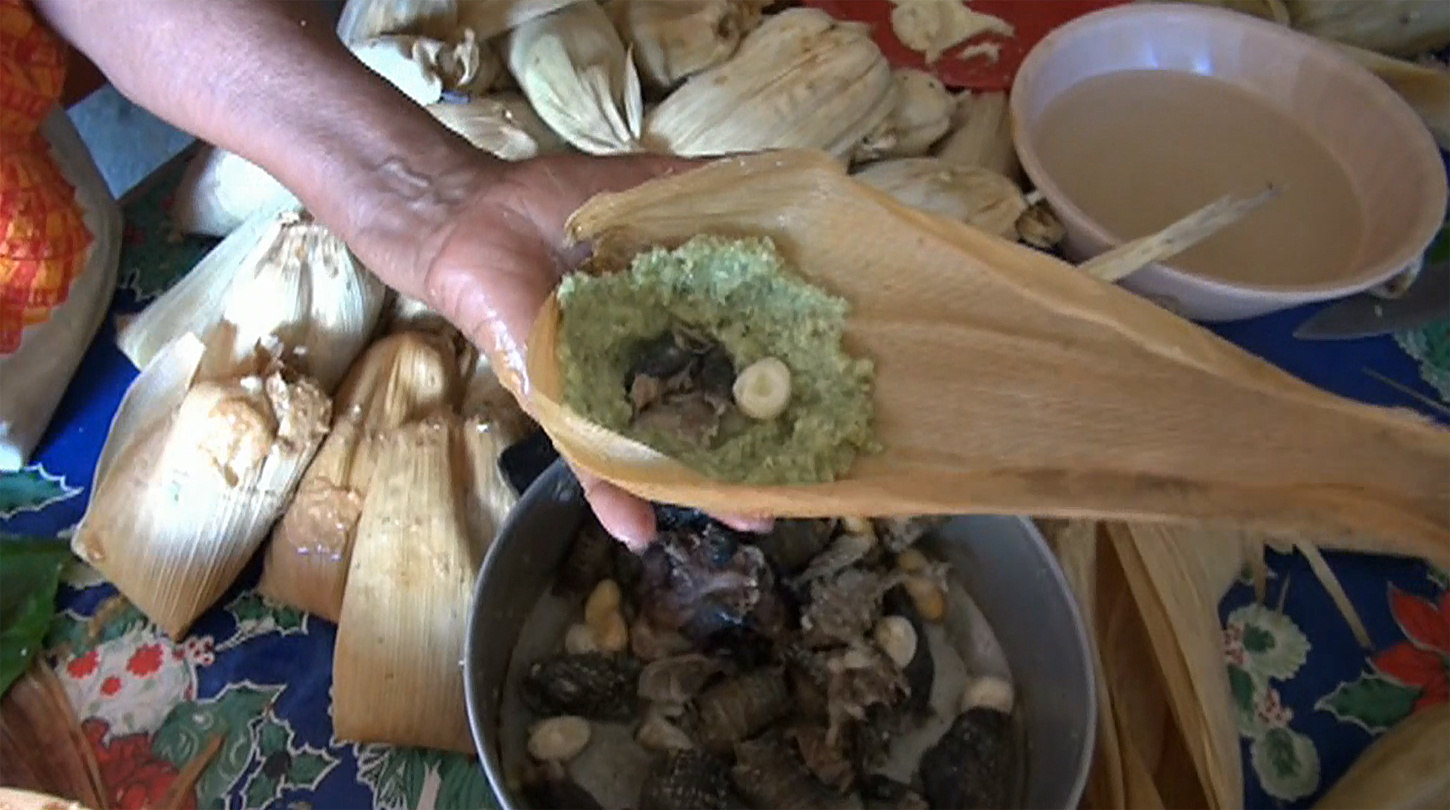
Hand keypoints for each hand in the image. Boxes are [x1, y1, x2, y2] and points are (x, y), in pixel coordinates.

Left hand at [418, 152, 771, 549]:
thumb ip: (704, 192)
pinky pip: (586, 453)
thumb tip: (780, 182)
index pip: (738, 359)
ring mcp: (603, 387)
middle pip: (710, 415)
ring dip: (705, 489)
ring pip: (661, 447)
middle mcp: (644, 361)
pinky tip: (639, 529)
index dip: (780, 385)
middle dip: (757, 455)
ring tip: (753, 520)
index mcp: (673, 318)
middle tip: (806, 486)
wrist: (472, 216)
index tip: (832, 408)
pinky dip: (611, 492)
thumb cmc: (554, 204)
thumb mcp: (644, 189)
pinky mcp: (558, 400)